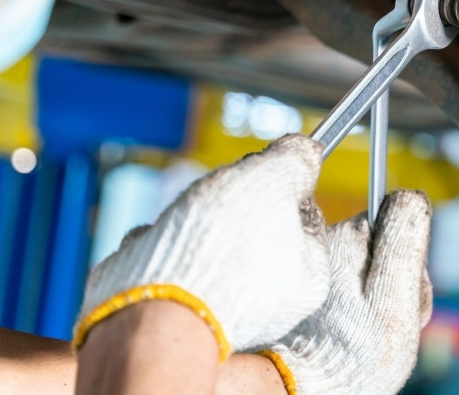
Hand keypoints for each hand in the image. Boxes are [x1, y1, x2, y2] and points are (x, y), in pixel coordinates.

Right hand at [74, 134, 331, 359]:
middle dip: (226, 201)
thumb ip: (297, 160)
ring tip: (181, 227)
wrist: (151, 309)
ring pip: (205, 236)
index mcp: (307, 275)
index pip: (303, 211)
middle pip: (252, 221)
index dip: (281, 182)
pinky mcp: (173, 306)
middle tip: (218, 198)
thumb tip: (307, 150)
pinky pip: (168, 257)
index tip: (261, 171)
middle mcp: (269, 298)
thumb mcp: (275, 180)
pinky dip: (156, 246)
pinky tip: (155, 251)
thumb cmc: (224, 246)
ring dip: (186, 220)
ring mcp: (220, 305)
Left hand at [260, 190, 432, 394]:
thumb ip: (405, 241)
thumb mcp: (394, 296)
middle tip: (387, 317)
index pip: (396, 222)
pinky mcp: (310, 293)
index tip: (403, 291)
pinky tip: (354, 336)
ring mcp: (316, 270)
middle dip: (394, 278)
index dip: (409, 256)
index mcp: (349, 237)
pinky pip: (347, 290)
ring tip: (369, 332)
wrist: (303, 391)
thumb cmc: (356, 351)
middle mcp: (326, 245)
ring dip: (377, 297)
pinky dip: (357, 311)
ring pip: (365, 270)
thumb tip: (411, 194)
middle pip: (381, 246)